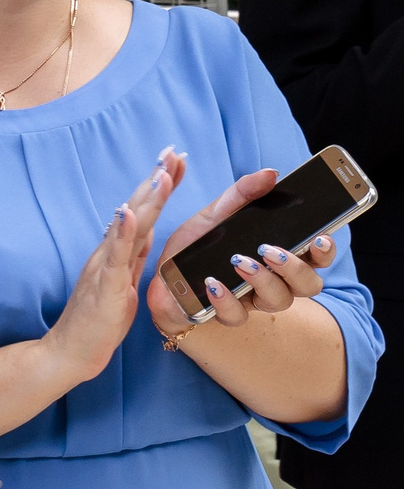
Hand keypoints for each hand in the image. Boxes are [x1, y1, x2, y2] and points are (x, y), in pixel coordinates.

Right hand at [41, 148, 182, 384]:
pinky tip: (128, 213)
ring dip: (145, 199)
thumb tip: (148, 227)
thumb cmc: (98, 320)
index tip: (177, 159)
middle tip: (173, 151)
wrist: (71, 350)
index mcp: (118, 252)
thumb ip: (133, 254)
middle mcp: (109, 252)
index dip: (159, 185)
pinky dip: (122, 232)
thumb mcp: (124, 281)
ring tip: (161, 173)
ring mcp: (105, 267)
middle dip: (156, 179)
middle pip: (136, 209)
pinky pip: (115, 257)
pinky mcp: (106, 287)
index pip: (143, 211)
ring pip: (129, 227)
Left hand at [145, 166, 336, 337]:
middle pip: (308, 284)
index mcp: (279, 255)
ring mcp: (253, 300)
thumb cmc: (198, 246)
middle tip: (270, 250)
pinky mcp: (225, 314)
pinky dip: (226, 299)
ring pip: (278, 300)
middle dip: (295, 267)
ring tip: (239, 261)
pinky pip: (237, 315)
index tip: (320, 237)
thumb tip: (270, 173)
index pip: (318, 257)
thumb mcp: (216, 214)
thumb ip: (242, 194)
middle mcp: (274, 281)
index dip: (326, 250)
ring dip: (262, 280)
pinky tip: (213, 283)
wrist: (163, 277)